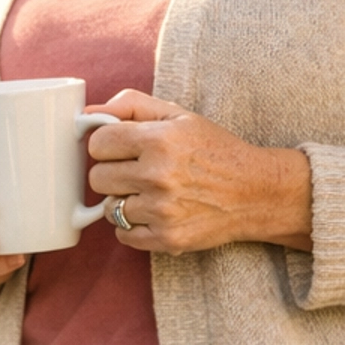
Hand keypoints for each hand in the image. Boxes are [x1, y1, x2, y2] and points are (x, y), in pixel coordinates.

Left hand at [86, 91, 312, 253]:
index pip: (98, 143)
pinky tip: (156, 213)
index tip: (121, 148)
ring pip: (109, 208)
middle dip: (113, 173)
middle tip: (137, 171)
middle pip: (97, 177)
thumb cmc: (214, 150)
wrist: (256, 192)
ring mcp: (162, 211)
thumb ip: (132, 106)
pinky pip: (123, 235)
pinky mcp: (167, 239)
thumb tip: (88, 112)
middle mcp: (159, 176)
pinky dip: (133, 226)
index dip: (106, 145)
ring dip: (124, 201)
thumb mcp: (179, 116)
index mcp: (160, 140)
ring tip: (151, 193)